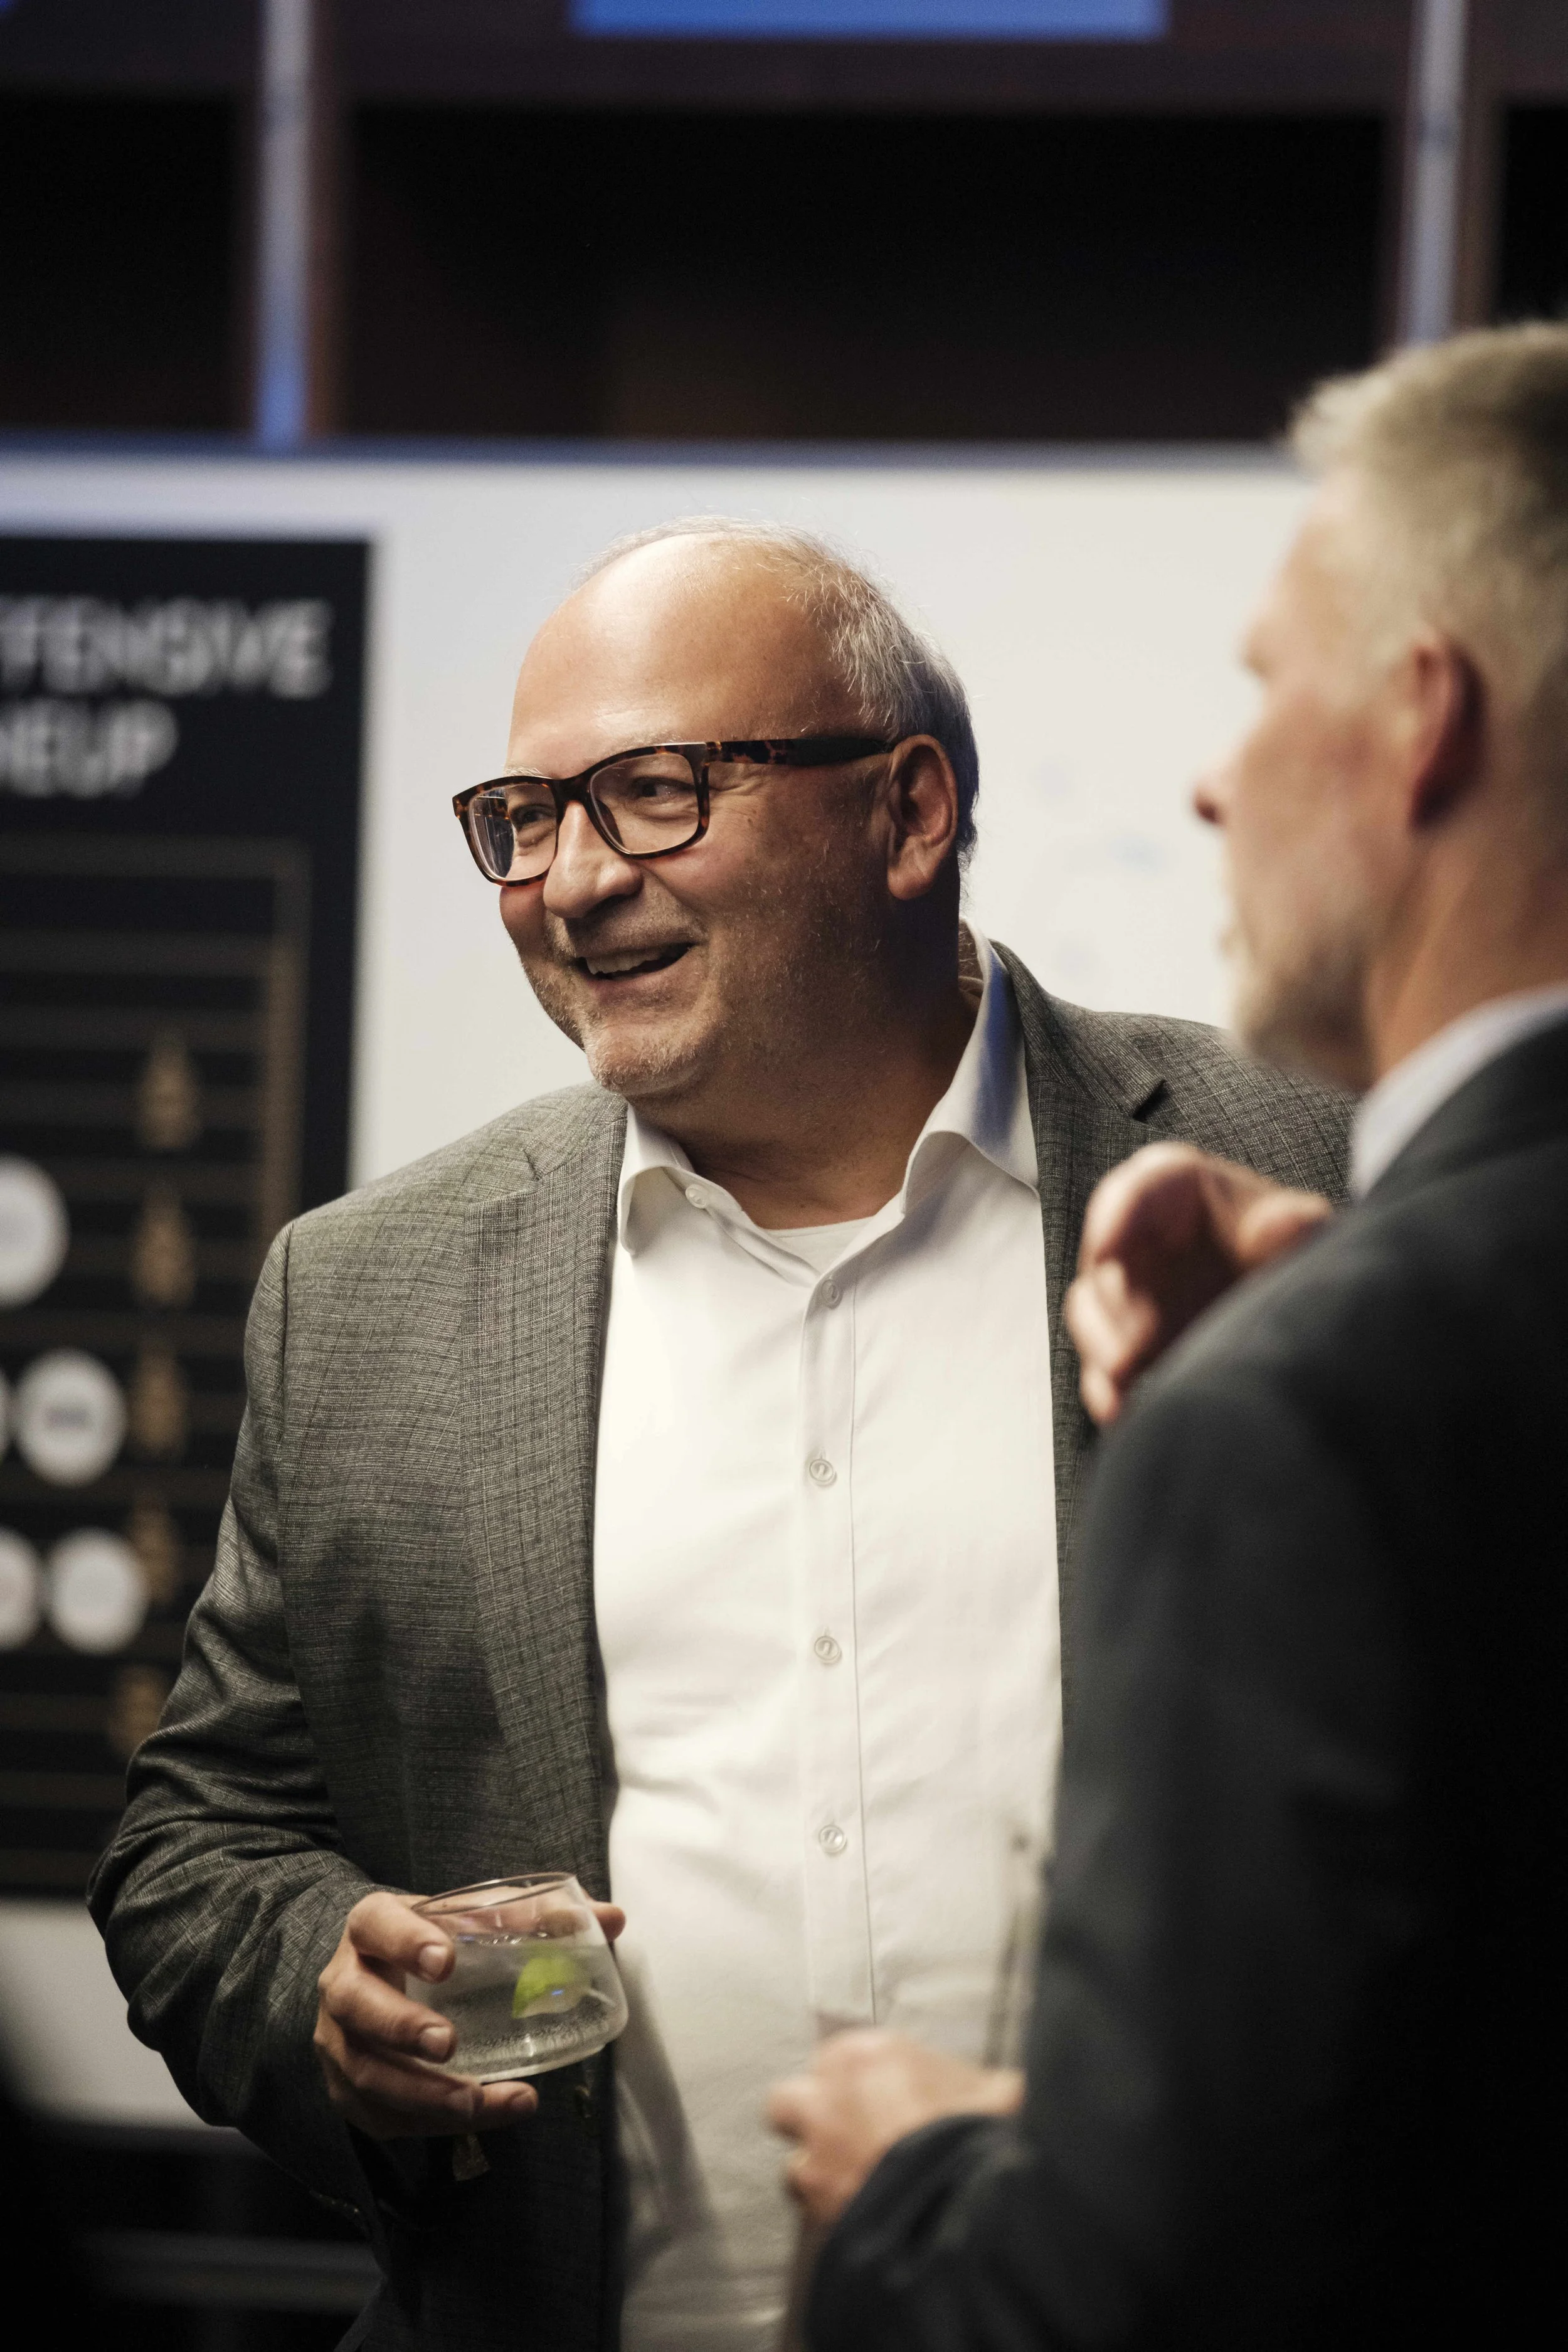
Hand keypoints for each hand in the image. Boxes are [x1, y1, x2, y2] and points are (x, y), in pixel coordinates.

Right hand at [313, 1889, 624, 2140]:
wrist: (377, 1975)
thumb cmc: (435, 1942)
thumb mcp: (472, 1919)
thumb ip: (538, 1917)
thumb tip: (612, 1918)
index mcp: (373, 1928)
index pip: (378, 1925)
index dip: (406, 1941)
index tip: (446, 1959)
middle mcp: (345, 1981)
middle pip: (356, 2002)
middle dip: (401, 2026)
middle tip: (449, 2043)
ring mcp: (339, 2039)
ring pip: (364, 2069)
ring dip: (419, 2091)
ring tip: (474, 2101)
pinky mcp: (349, 2087)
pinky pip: (379, 2113)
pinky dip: (427, 2122)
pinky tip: (477, 2118)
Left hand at [767, 2030, 1021, 2226]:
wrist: (973, 2201)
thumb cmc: (983, 2135)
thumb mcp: (994, 2090)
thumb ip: (974, 2086)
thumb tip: (1001, 2094)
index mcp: (865, 2056)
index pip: (834, 2060)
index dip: (855, 2084)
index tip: (878, 2099)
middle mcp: (828, 2101)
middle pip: (789, 2104)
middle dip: (813, 2120)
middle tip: (849, 2137)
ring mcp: (820, 2161)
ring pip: (796, 2168)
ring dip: (822, 2177)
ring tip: (860, 2189)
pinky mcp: (821, 2214)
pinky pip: (814, 2217)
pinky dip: (836, 2219)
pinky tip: (867, 2221)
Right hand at [1064, 1142, 1331, 1424]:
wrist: (1296, 1305)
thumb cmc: (1290, 1247)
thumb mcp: (1301, 1229)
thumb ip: (1295, 1222)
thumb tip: (1283, 1223)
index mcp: (1178, 1192)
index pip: (1137, 1190)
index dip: (1115, 1217)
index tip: (1107, 1251)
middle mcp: (1143, 1239)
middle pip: (1103, 1259)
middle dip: (1111, 1302)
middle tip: (1135, 1341)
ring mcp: (1131, 1292)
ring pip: (1091, 1311)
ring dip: (1101, 1344)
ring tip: (1125, 1373)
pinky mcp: (1129, 1341)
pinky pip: (1101, 1361)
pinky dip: (1105, 1386)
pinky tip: (1119, 1406)